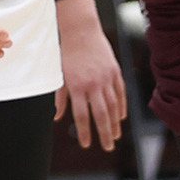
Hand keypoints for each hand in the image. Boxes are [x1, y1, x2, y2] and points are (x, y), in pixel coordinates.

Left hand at [54, 0, 126, 149]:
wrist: (81, 31)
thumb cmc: (67, 54)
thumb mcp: (60, 76)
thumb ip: (60, 98)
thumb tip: (57, 117)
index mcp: (77, 86)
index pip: (82, 115)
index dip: (84, 131)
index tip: (86, 144)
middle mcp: (93, 84)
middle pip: (101, 114)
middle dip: (105, 133)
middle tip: (107, 147)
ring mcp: (106, 78)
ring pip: (114, 106)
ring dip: (115, 123)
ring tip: (115, 136)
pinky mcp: (115, 71)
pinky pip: (121, 93)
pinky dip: (122, 106)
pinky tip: (121, 117)